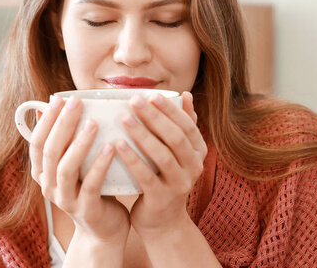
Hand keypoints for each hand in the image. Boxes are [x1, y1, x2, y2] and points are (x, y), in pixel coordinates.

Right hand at [29, 95, 129, 243]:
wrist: (104, 230)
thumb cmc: (90, 188)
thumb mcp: (73, 165)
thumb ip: (65, 141)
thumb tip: (53, 106)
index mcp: (43, 173)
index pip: (37, 143)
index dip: (46, 121)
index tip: (59, 98)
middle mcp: (49, 187)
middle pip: (50, 151)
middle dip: (62, 124)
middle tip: (76, 101)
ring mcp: (66, 200)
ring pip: (66, 168)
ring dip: (79, 143)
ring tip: (93, 122)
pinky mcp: (87, 210)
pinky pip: (91, 185)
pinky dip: (100, 165)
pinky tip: (111, 147)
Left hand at [115, 91, 206, 235]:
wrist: (163, 221)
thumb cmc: (166, 178)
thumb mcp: (179, 153)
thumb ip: (183, 125)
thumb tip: (186, 95)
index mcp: (199, 151)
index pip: (186, 125)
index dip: (169, 109)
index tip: (150, 94)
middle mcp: (194, 167)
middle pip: (175, 137)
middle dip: (154, 117)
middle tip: (134, 100)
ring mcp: (180, 184)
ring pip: (162, 155)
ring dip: (142, 135)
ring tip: (123, 118)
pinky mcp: (162, 199)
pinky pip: (146, 176)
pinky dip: (132, 159)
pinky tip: (117, 145)